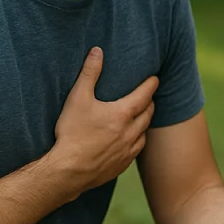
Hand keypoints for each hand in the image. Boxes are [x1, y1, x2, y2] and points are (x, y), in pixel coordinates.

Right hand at [50, 47, 158, 193]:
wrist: (68, 171)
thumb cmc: (71, 133)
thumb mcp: (77, 98)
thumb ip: (89, 73)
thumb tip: (97, 51)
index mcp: (122, 114)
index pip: (144, 95)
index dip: (151, 85)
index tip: (155, 78)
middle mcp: (130, 132)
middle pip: (148, 113)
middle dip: (149, 102)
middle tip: (148, 96)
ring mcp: (127, 151)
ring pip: (144, 133)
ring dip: (144, 123)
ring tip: (141, 117)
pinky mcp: (121, 165)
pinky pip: (136, 150)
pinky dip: (137, 141)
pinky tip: (131, 140)